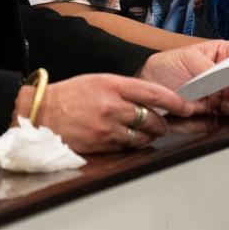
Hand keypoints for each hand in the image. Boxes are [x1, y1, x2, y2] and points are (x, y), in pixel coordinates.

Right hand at [16, 74, 194, 152]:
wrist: (42, 114)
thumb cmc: (69, 95)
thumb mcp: (98, 81)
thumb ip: (124, 89)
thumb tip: (149, 100)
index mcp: (113, 84)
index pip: (153, 93)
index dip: (174, 101)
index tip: (186, 106)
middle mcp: (112, 106)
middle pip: (152, 119)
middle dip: (161, 123)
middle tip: (162, 123)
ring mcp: (107, 127)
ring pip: (143, 136)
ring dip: (149, 136)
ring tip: (146, 133)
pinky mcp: (102, 144)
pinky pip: (127, 147)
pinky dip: (132, 145)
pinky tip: (129, 140)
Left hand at [137, 41, 228, 115]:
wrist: (150, 92)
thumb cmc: (165, 68)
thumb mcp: (187, 60)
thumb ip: (210, 68)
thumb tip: (228, 79)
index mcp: (220, 53)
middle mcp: (224, 71)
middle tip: (228, 93)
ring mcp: (221, 90)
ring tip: (223, 104)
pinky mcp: (215, 107)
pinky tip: (219, 110)